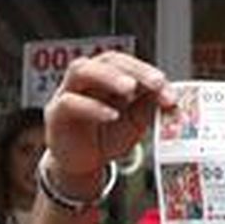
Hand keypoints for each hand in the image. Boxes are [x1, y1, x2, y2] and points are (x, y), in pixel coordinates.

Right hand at [44, 52, 173, 195]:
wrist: (84, 164)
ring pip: (81, 69)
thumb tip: (169, 96)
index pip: (128, 63)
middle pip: (106, 59)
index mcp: (109, 76)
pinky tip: (111, 115)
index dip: (148, 72)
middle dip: (133, 69)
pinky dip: (93, 107)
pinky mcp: (55, 114)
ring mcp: (67, 92)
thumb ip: (148, 108)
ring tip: (130, 88)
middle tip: (155, 82)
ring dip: (108, 76)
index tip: (166, 87)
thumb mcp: (134, 123)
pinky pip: (70, 102)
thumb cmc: (108, 137)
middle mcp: (87, 79)